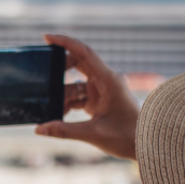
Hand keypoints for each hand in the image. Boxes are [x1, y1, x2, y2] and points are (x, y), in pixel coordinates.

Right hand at [35, 34, 138, 160]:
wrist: (144, 146)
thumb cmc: (126, 137)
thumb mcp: (94, 134)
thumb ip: (65, 131)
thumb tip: (39, 129)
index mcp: (109, 80)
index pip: (84, 53)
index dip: (65, 42)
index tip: (46, 37)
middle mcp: (106, 81)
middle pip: (77, 64)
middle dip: (58, 71)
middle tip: (41, 79)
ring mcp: (102, 90)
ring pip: (75, 84)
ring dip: (62, 94)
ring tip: (48, 107)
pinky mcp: (99, 101)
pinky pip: (78, 96)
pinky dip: (67, 103)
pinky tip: (57, 115)